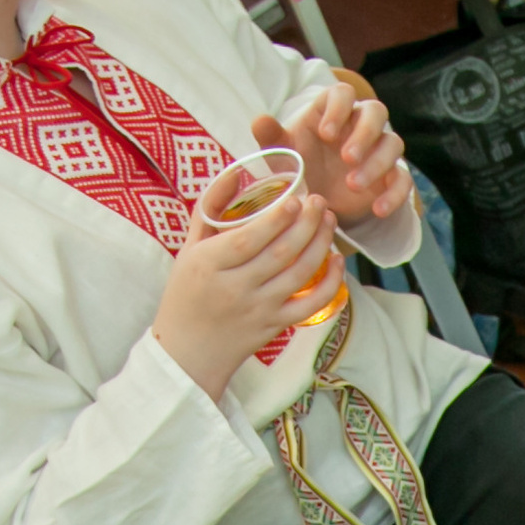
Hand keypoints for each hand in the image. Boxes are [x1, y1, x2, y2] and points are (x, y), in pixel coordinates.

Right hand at [151, 162, 341, 400]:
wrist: (188, 352)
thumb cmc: (187, 292)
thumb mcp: (189, 249)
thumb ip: (210, 210)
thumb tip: (236, 172)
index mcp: (209, 264)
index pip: (249, 238)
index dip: (276, 218)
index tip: (295, 198)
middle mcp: (236, 287)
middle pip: (280, 253)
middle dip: (306, 224)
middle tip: (320, 201)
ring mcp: (259, 309)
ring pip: (299, 275)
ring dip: (320, 245)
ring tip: (330, 221)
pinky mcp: (275, 326)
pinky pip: (310, 306)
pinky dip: (329, 284)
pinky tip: (338, 261)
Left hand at [252, 89, 411, 225]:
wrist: (320, 202)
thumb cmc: (300, 168)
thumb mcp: (282, 155)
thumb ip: (271, 138)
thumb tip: (260, 121)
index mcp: (333, 111)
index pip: (343, 94)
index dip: (338, 109)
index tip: (325, 134)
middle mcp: (360, 126)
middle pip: (376, 112)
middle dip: (364, 133)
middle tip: (347, 158)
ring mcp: (379, 151)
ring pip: (393, 144)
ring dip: (377, 164)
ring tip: (353, 185)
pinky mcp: (391, 178)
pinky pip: (403, 180)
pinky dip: (395, 194)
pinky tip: (378, 209)